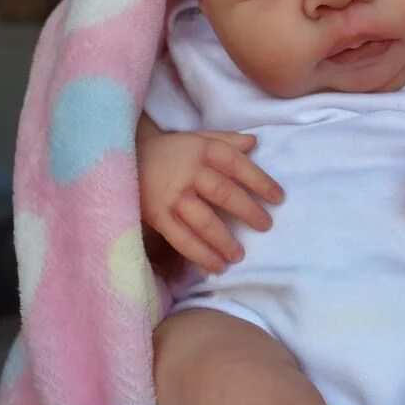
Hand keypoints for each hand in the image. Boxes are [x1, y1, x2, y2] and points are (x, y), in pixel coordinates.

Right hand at [138, 128, 283, 273]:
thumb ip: (226, 140)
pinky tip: (214, 267)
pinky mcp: (157, 216)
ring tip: (239, 256)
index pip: (238, 165)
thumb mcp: (198, 137)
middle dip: (248, 211)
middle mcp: (189, 172)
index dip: (261, 181)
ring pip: (203, 221)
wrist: (125, 156)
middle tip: (265, 226)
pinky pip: (181, 239)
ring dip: (224, 241)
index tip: (279, 198)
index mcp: (204, 150)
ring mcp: (172, 196)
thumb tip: (255, 143)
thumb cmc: (171, 150)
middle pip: (224, 193)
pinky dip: (199, 254)